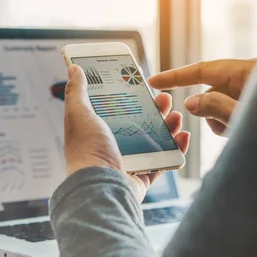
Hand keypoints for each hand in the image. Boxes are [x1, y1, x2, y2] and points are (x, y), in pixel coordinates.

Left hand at [64, 64, 189, 201]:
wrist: (100, 188)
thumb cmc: (87, 151)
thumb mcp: (79, 114)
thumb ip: (77, 91)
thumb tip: (73, 68)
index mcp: (97, 132)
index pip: (117, 109)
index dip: (130, 96)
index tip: (142, 83)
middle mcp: (113, 147)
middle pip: (140, 123)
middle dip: (155, 109)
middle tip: (165, 98)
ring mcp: (130, 163)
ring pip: (155, 141)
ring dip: (168, 126)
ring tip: (176, 116)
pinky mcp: (143, 177)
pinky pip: (165, 160)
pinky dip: (177, 148)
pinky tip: (183, 136)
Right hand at [148, 58, 256, 135]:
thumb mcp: (245, 116)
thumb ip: (216, 107)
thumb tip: (190, 103)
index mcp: (248, 71)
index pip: (203, 70)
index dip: (176, 76)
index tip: (153, 81)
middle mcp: (249, 77)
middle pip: (212, 92)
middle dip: (211, 112)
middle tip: (226, 125)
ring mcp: (254, 91)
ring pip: (220, 105)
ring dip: (222, 122)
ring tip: (242, 131)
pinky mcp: (256, 105)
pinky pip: (230, 112)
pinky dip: (231, 125)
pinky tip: (246, 133)